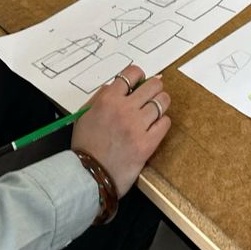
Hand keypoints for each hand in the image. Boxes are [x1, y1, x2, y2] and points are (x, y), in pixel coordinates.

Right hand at [71, 64, 169, 197]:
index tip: (139, 82)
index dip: (138, 76)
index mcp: (108, 100)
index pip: (132, 74)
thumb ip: (100, 97)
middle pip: (153, 85)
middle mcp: (124, 109)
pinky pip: (165, 123)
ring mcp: (138, 126)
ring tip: (156, 110)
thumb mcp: (85, 114)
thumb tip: (116, 85)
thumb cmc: (85, 146)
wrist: (88, 175)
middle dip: (154, 88)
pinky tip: (155, 127)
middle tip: (151, 95)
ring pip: (162, 102)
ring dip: (161, 104)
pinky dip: (162, 122)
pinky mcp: (148, 143)